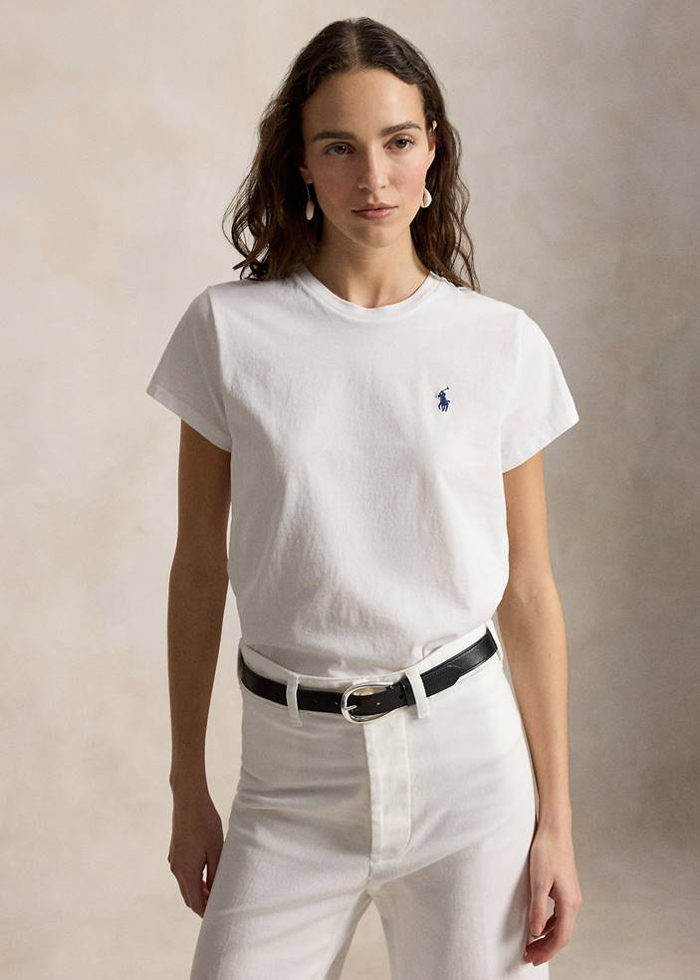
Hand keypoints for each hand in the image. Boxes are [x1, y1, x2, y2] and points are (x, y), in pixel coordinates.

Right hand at [168, 788, 223, 916]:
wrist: (189, 800)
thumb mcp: (216, 850)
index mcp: (187, 871)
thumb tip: (216, 892)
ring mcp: (173, 860)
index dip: (206, 912)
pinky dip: (193, 881)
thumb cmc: (206, 823)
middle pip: (188, 897)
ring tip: (215, 891)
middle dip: (202, 904)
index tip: (218, 916)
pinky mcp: (174, 852)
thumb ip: (215, 874)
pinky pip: (183, 874)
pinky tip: (206, 875)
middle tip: (218, 907)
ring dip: (198, 892)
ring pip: (185, 886)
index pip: (195, 902)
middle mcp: (176, 869)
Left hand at [523, 823, 582, 965]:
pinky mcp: (565, 890)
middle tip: (528, 957)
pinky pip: (559, 915)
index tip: (532, 959)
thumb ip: (537, 908)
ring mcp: (571, 896)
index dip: (547, 951)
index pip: (561, 938)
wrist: (555, 830)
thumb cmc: (546, 853)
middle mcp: (574, 902)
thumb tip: (535, 933)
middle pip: (562, 935)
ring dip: (547, 938)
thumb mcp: (538, 881)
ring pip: (561, 926)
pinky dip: (549, 925)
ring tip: (531, 946)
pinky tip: (538, 927)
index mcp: (569, 903)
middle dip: (546, 948)